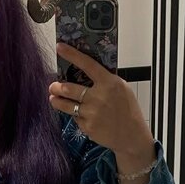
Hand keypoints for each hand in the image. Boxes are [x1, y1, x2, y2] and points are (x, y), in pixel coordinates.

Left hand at [49, 43, 152, 157]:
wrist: (131, 135)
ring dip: (57, 101)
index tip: (59, 48)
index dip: (71, 55)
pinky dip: (77, 116)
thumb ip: (106, 80)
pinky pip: (76, 118)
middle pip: (68, 88)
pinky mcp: (87, 126)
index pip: (87, 64)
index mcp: (109, 83)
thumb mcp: (122, 88)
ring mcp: (91, 113)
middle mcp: (98, 97)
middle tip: (53, 86)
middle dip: (57, 87)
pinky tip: (83, 117)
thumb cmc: (128, 110)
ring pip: (66, 105)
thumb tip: (87, 72)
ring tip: (53, 98)